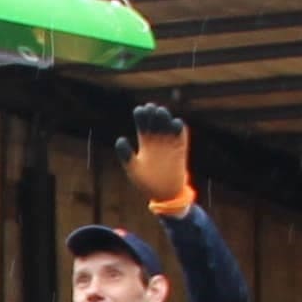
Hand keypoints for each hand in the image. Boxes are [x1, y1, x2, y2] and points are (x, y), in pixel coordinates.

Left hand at [123, 99, 192, 213]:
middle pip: (155, 121)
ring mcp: (169, 143)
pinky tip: (175, 123)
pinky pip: (181, 135)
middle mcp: (157, 139)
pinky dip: (179, 128)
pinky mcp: (180, 148)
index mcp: (144, 142)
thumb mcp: (133, 169)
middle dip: (153, 113)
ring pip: (167, 125)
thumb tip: (120, 139)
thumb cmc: (146, 182)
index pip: (142, 123)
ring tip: (161, 112)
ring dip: (165, 117)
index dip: (141, 115)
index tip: (139, 111)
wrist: (164, 194)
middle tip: (150, 108)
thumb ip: (126, 155)